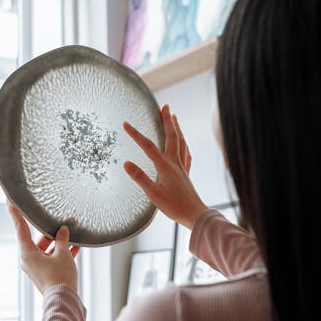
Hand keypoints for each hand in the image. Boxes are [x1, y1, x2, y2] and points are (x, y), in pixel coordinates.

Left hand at [7, 202, 79, 292]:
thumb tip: (63, 231)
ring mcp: (37, 268)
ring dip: (59, 243)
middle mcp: (29, 260)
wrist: (64, 301)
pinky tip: (76, 247)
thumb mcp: (63, 254)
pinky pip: (53, 258)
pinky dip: (62, 253)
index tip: (10, 201)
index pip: (21, 228)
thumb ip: (62, 240)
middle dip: (51, 232)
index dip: (15, 214)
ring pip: (47, 249)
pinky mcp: (46, 274)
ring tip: (72, 235)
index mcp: (27, 253)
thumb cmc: (60, 278)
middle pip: (37, 239)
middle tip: (60, 223)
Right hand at [123, 104, 207, 229]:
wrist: (195, 214)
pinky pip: (186, 153)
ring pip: (180, 142)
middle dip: (166, 120)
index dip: (136, 135)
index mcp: (165, 167)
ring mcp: (182, 168)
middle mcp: (175, 163)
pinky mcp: (186, 174)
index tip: (125, 124)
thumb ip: (140, 178)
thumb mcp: (153, 195)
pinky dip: (183, 144)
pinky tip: (184, 144)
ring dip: (176, 128)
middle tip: (164, 106)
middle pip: (171, 137)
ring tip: (174, 117)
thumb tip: (126, 163)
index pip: (148, 146)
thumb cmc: (174, 207)